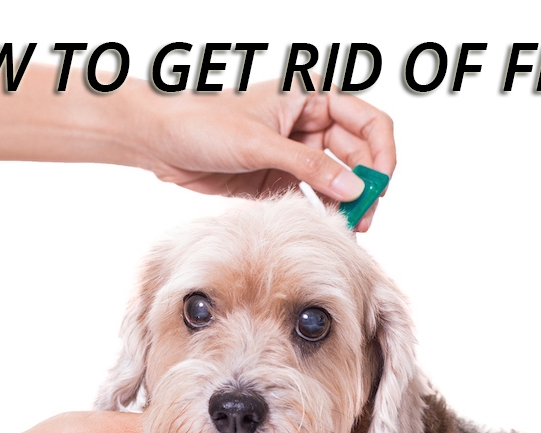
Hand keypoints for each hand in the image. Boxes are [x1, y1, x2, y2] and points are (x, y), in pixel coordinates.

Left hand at [125, 79, 395, 231]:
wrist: (160, 139)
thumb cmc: (203, 123)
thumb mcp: (260, 145)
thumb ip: (309, 166)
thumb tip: (354, 188)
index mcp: (312, 94)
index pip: (367, 123)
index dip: (380, 155)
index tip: (377, 187)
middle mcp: (310, 120)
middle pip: (358, 155)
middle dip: (363, 187)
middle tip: (362, 220)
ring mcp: (296, 149)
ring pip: (338, 179)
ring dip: (346, 203)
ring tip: (347, 229)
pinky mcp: (281, 175)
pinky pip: (314, 194)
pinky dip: (324, 211)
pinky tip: (327, 228)